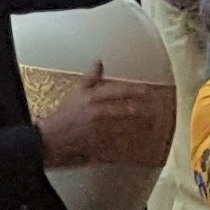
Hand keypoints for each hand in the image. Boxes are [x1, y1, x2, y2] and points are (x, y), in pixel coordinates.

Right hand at [39, 63, 169, 166]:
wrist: (48, 142)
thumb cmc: (62, 118)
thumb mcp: (75, 94)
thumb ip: (90, 79)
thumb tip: (99, 62)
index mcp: (92, 97)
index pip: (121, 90)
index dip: (138, 91)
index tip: (151, 91)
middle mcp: (99, 113)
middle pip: (129, 109)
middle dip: (146, 110)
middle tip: (161, 109)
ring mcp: (100, 132)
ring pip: (129, 128)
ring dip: (143, 127)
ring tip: (156, 125)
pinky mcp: (101, 147)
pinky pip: (122, 146)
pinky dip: (133, 145)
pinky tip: (143, 145)